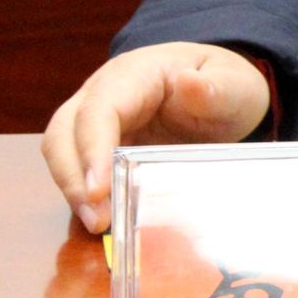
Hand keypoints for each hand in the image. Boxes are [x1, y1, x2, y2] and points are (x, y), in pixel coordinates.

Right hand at [40, 42, 270, 234]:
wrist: (222, 92)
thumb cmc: (225, 86)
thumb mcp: (235, 86)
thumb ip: (217, 87)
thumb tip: (188, 82)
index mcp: (135, 73)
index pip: (100, 107)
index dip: (93, 147)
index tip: (99, 188)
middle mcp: (104, 92)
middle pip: (65, 130)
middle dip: (72, 176)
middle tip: (95, 218)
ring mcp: (97, 120)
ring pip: (62, 150)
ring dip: (73, 189)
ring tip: (98, 225)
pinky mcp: (100, 145)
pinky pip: (78, 168)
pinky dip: (84, 194)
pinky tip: (103, 220)